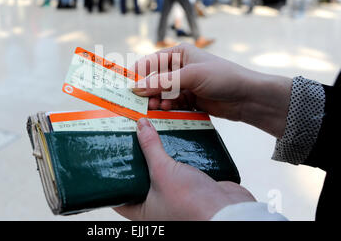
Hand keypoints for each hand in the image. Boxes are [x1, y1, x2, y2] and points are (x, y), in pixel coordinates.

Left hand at [114, 118, 254, 220]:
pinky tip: (175, 136)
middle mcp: (157, 204)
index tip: (110, 154)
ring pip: (163, 170)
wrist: (230, 213)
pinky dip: (180, 153)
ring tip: (151, 131)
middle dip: (140, 156)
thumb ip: (150, 147)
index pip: (120, 192)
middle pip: (142, 176)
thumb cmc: (192, 206)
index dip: (114, 174)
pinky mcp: (192, 186)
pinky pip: (182, 167)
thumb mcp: (163, 172)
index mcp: (142, 210)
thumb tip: (140, 126)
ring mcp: (176, 194)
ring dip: (161, 152)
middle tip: (132, 134)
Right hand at [132, 43, 291, 137]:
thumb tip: (136, 87)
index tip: (125, 86)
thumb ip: (163, 82)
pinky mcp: (190, 99)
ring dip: (156, 101)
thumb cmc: (222, 77)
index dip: (138, 73)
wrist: (248, 97)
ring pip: (162, 93)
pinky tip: (164, 112)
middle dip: (147, 91)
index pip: (151, 62)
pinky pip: (172, 104)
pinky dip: (167, 108)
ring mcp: (185, 85)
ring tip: (153, 109)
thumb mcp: (190, 76)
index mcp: (179, 54)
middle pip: (155, 80)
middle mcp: (179, 68)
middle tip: (138, 103)